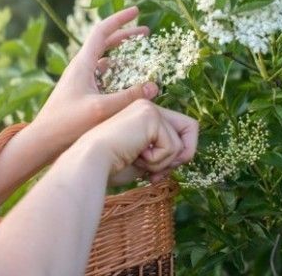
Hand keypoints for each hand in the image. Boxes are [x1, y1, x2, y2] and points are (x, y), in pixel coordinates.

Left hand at [30, 7, 158, 155]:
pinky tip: (127, 81)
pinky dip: (117, 74)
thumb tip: (155, 86)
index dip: (120, 19)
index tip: (137, 11)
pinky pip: (102, 76)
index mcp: (82, 63)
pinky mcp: (81, 93)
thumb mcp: (102, 109)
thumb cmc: (66, 124)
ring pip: (105, 60)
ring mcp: (80, 80)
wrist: (42, 141)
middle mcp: (81, 68)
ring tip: (141, 56)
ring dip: (123, 55)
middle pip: (105, 42)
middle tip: (146, 32)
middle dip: (126, 35)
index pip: (102, 31)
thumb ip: (129, 97)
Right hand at [78, 99, 198, 184]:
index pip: (179, 131)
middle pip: (191, 129)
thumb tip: (187, 154)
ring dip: (162, 163)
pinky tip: (136, 155)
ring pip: (180, 144)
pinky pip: (172, 147)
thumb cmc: (109, 166)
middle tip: (155, 173)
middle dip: (179, 157)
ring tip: (138, 160)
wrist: (90, 163)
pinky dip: (157, 161)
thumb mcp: (143, 161)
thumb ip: (163, 154)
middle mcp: (147, 106)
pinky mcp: (151, 115)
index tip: (154, 175)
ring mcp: (149, 108)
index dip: (175, 156)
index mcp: (143, 116)